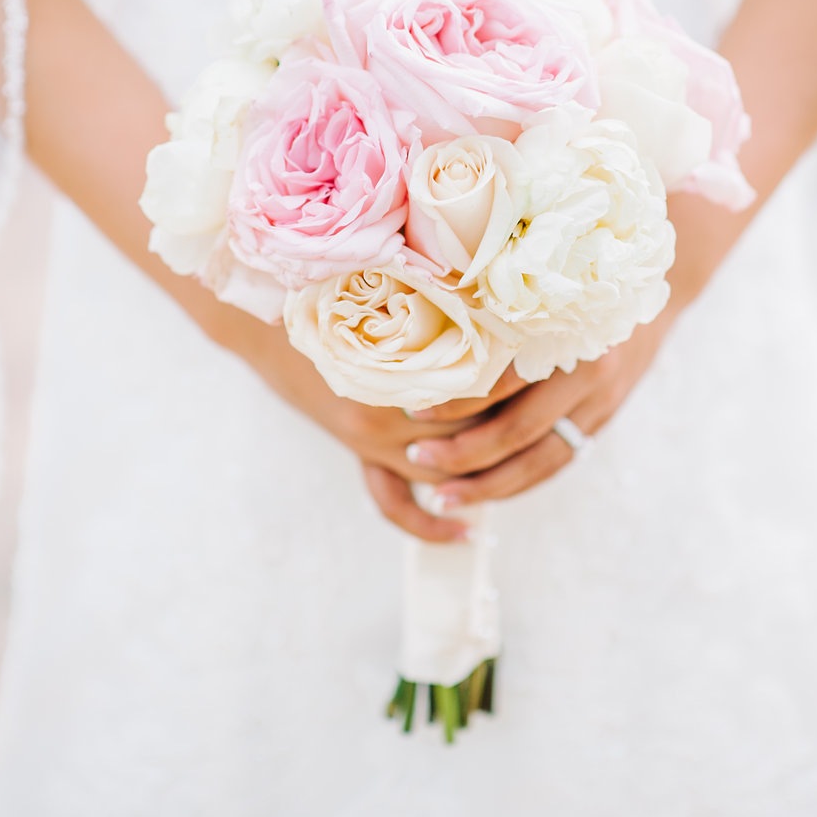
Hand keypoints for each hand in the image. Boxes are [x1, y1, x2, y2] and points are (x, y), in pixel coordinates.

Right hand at [216, 298, 524, 542]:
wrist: (262, 319)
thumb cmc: (328, 289)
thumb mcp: (390, 282)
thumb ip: (442, 287)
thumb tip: (504, 282)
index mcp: (400, 364)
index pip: (478, 390)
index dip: (519, 384)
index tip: (554, 373)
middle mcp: (387, 411)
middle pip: (470, 437)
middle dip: (510, 432)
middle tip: (553, 421)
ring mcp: (373, 438)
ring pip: (444, 470)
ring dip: (481, 476)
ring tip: (525, 468)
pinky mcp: (360, 451)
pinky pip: (394, 503)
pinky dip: (428, 525)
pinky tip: (464, 534)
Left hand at [387, 309, 675, 519]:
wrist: (653, 289)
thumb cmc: (578, 279)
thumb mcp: (542, 286)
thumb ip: (498, 308)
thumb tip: (429, 332)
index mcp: (567, 333)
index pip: (503, 382)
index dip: (456, 402)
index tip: (410, 410)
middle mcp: (589, 373)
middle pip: (519, 430)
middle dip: (463, 452)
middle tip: (415, 458)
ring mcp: (601, 403)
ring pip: (540, 460)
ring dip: (487, 483)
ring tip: (441, 496)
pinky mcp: (602, 420)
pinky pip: (557, 462)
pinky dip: (519, 481)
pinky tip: (483, 491)